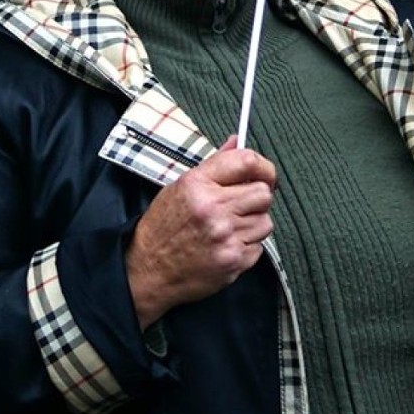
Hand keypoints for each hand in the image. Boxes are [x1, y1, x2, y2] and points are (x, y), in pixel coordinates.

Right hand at [125, 136, 275, 329]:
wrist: (149, 270)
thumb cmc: (163, 228)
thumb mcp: (181, 187)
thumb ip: (215, 164)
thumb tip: (237, 142)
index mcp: (198, 184)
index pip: (246, 161)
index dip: (263, 167)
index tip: (265, 173)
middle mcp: (213, 208)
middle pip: (263, 193)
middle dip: (257, 198)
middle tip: (243, 205)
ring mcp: (224, 236)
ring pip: (265, 221)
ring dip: (253, 224)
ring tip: (229, 228)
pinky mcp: (233, 260)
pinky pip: (259, 246)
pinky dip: (247, 246)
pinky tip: (226, 245)